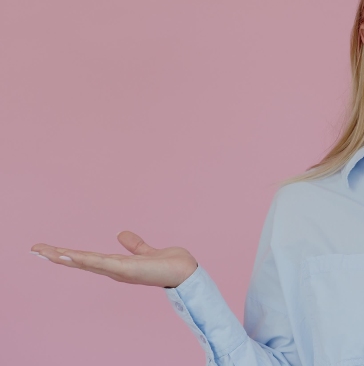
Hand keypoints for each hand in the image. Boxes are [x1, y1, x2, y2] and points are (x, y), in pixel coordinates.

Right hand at [30, 231, 197, 287]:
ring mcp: (119, 270)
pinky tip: (70, 255)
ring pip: (86, 262)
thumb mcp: (146, 251)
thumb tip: (121, 234)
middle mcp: (114, 270)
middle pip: (81, 262)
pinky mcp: (126, 269)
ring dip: (65, 257)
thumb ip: (134, 244)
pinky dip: (85, 259)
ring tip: (45, 252)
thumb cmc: (169, 265)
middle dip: (58, 256)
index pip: (87, 259)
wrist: (185, 272)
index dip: (68, 255)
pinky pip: (101, 262)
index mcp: (117, 265)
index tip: (49, 250)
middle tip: (35, 250)